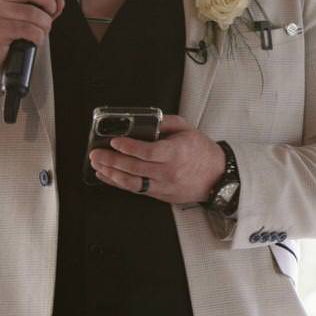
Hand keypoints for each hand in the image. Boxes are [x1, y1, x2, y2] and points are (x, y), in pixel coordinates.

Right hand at [0, 0, 64, 103]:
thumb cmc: (3, 37)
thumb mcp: (23, 17)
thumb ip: (42, 7)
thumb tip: (59, 0)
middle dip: (48, 2)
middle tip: (50, 14)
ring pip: (34, 12)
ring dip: (45, 25)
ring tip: (39, 32)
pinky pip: (30, 29)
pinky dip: (38, 37)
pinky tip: (32, 40)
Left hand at [88, 115, 224, 203]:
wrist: (218, 177)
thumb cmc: (202, 152)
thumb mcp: (188, 129)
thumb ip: (166, 122)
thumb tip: (146, 120)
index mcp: (176, 153)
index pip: (148, 152)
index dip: (128, 147)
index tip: (114, 142)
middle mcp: (169, 171)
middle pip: (134, 168)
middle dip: (111, 161)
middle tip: (96, 154)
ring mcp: (164, 185)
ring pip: (132, 183)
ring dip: (112, 174)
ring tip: (98, 166)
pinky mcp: (161, 195)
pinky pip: (136, 190)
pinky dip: (119, 183)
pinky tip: (108, 177)